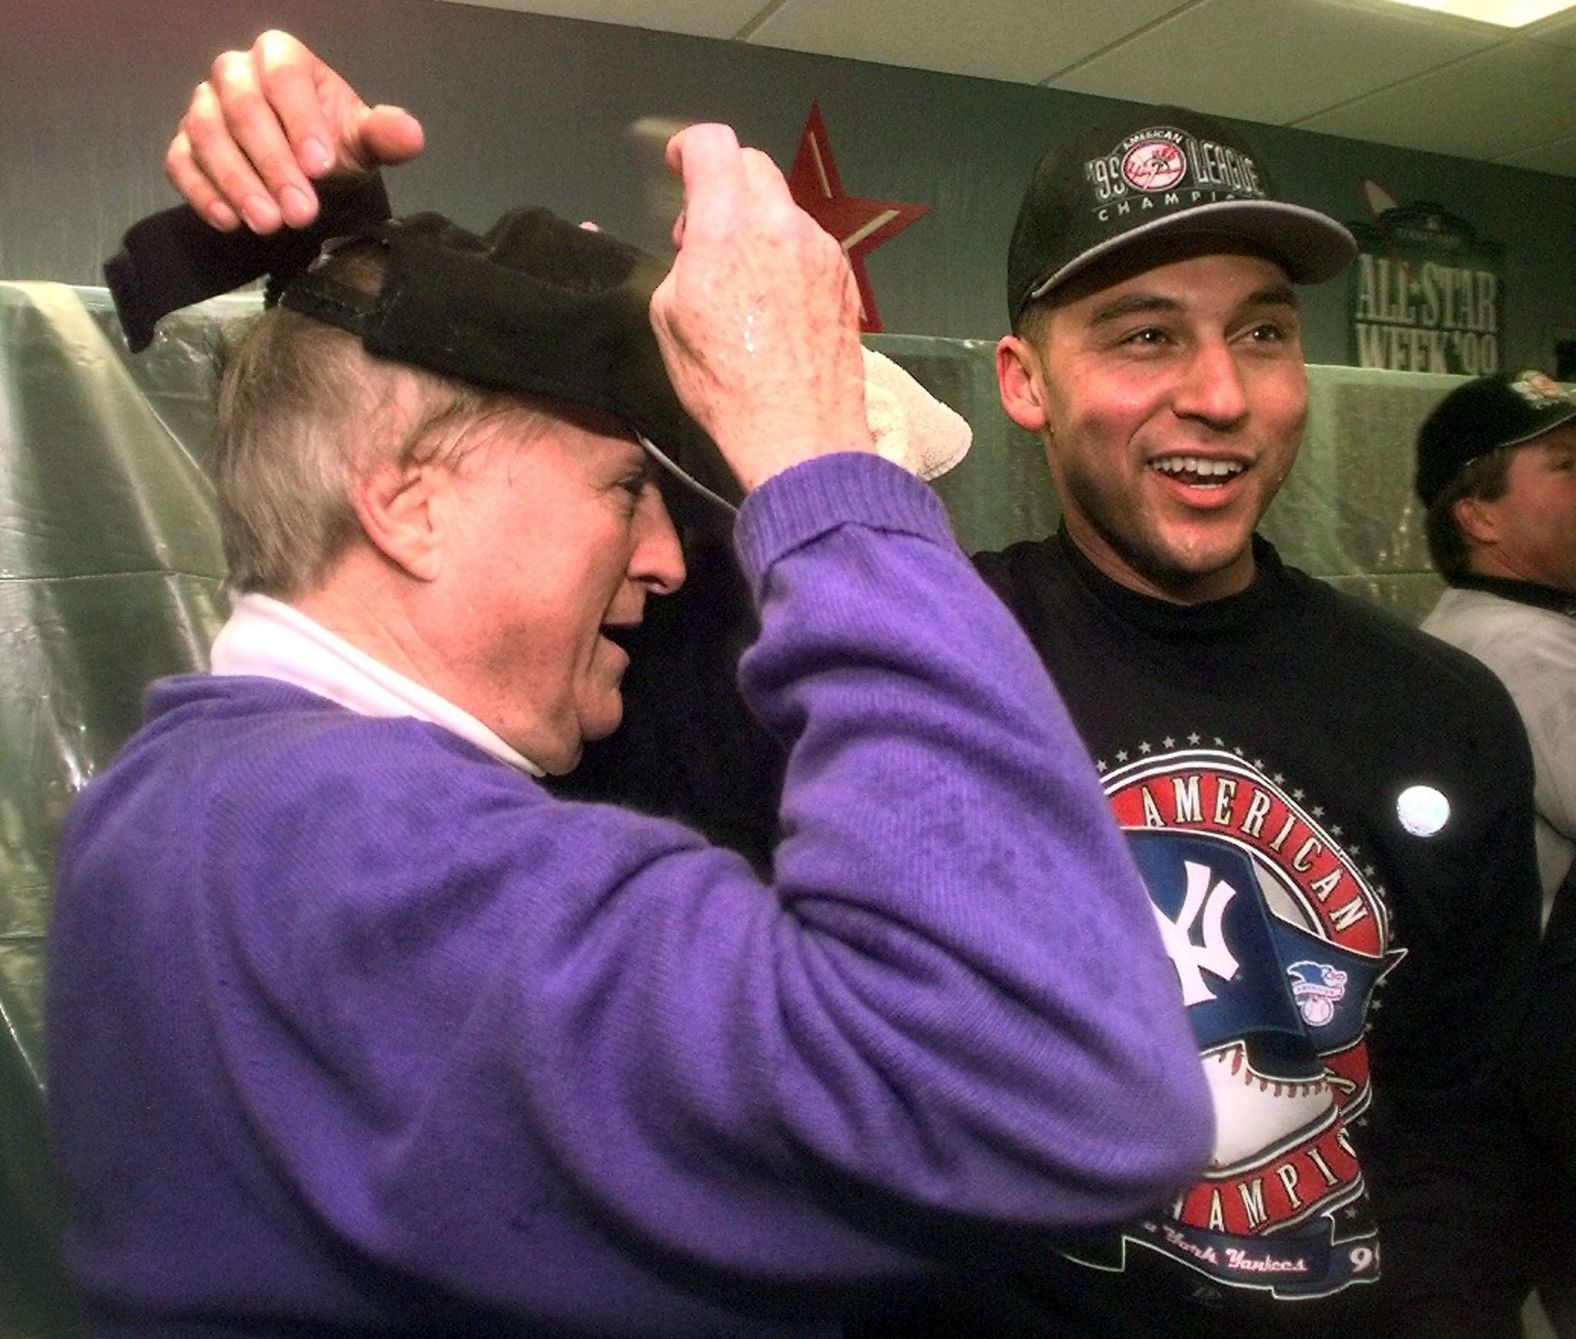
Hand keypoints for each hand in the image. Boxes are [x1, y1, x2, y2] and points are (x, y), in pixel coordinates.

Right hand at [166, 30, 423, 233]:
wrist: (307, 169)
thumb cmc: (331, 144)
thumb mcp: (363, 140)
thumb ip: (384, 135)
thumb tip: (411, 135)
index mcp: (280, 58)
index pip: (284, 77)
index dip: (300, 120)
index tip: (321, 167)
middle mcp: (235, 73)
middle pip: (243, 108)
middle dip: (273, 164)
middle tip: (300, 212)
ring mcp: (204, 107)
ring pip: (207, 135)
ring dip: (238, 183)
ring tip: (269, 224)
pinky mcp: (185, 144)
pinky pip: (181, 163)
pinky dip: (202, 193)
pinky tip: (230, 222)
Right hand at [649, 124, 873, 492]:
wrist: (798, 435)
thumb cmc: (725, 386)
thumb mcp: (669, 320)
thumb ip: (683, 262)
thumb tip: (696, 247)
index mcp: (729, 226)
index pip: (712, 145)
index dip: (687, 148)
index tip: (678, 166)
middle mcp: (782, 225)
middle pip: (753, 167)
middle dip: (724, 184)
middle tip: (703, 231)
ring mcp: (821, 250)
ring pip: (784, 209)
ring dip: (758, 225)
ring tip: (742, 280)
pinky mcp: (844, 280)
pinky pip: (809, 246)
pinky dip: (787, 256)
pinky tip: (776, 305)